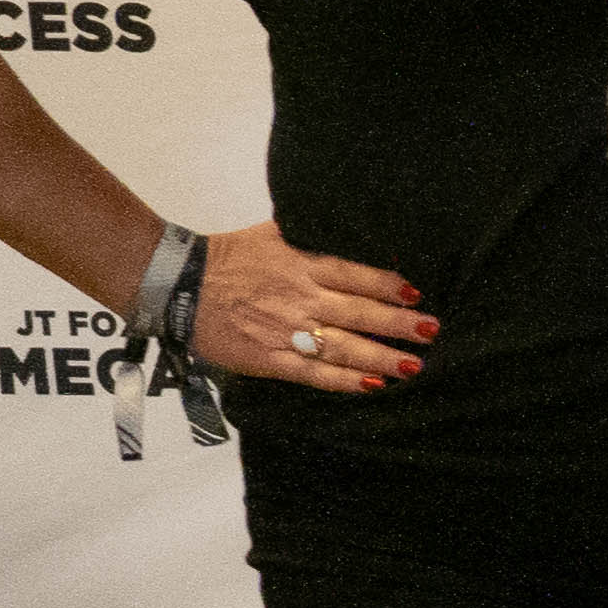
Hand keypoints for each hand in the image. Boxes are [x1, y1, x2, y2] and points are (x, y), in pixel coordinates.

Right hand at [190, 220, 430, 394]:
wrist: (176, 283)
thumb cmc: (230, 256)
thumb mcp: (275, 234)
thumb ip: (313, 234)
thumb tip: (349, 222)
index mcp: (301, 265)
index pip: (355, 275)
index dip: (389, 285)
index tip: (417, 295)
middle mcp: (299, 298)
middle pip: (357, 313)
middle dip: (398, 324)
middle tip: (431, 331)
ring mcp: (285, 330)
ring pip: (342, 347)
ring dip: (381, 358)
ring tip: (413, 366)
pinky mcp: (268, 357)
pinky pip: (313, 373)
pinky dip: (343, 381)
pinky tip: (371, 386)